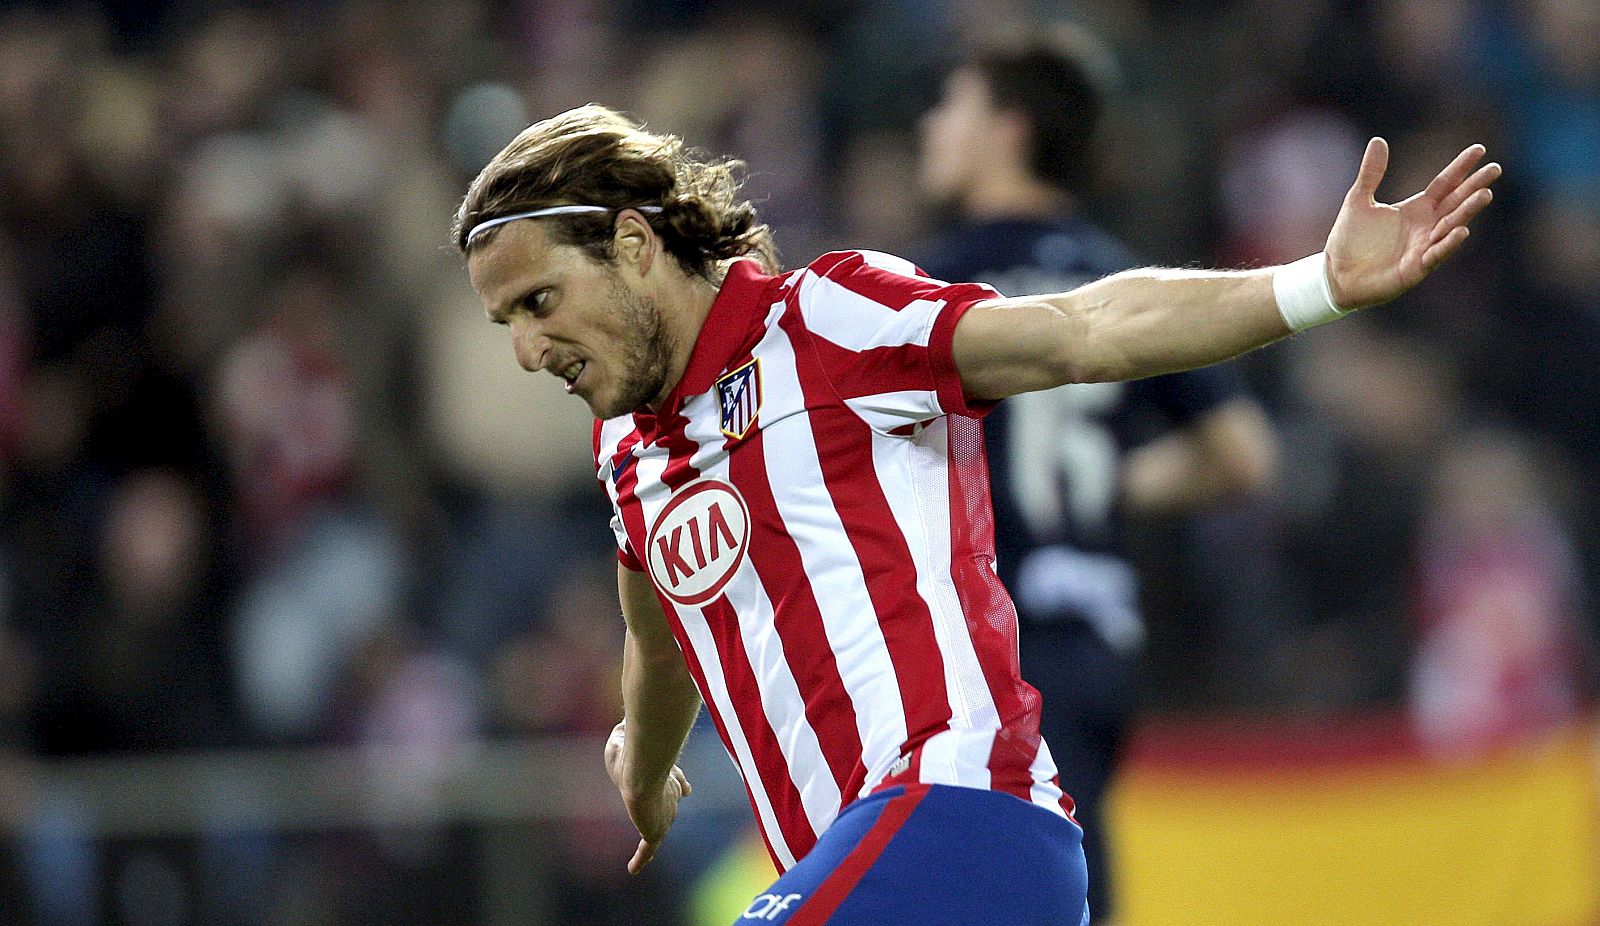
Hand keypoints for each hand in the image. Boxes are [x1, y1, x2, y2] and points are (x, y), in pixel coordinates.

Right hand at [604, 720, 692, 873]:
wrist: (642, 769)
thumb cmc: (631, 753)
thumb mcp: (621, 739)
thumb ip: (624, 736)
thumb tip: (621, 726)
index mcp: (667, 774)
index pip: (677, 782)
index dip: (678, 784)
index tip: (685, 788)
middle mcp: (670, 795)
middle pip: (672, 801)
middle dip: (670, 803)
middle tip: (668, 813)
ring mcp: (665, 813)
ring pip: (661, 822)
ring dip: (652, 828)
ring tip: (646, 849)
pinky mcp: (656, 831)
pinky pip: (648, 849)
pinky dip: (641, 858)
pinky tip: (633, 869)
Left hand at [1324, 137, 1500, 309]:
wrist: (1334, 274)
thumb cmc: (1349, 240)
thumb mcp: (1358, 200)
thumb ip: (1371, 173)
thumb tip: (1378, 140)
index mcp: (1416, 209)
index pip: (1445, 184)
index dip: (1461, 167)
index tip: (1480, 149)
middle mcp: (1426, 227)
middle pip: (1456, 203)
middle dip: (1475, 187)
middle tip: (1495, 169)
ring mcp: (1423, 247)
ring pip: (1451, 226)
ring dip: (1468, 212)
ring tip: (1484, 195)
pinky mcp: (1415, 268)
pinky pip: (1436, 254)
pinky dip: (1448, 243)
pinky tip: (1461, 230)